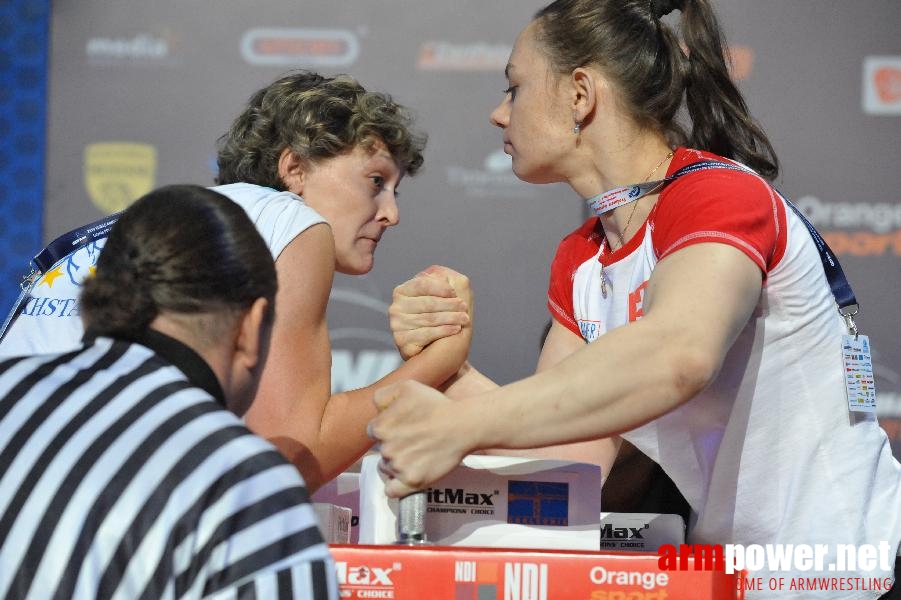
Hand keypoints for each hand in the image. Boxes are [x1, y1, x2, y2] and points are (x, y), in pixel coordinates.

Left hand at [368, 380, 471, 496]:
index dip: (388, 429)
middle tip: (413, 440)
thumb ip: (382, 395)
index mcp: (380, 427)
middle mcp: (386, 448)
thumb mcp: (406, 387)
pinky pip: (392, 490)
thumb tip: (377, 410)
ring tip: (417, 454)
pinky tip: (406, 476)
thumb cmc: (436, 405)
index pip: (374, 432)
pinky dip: (396, 486)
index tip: (402, 428)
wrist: (462, 425)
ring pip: (387, 469)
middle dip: (394, 446)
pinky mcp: (412, 481)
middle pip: (381, 451)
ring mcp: (399, 467)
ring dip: (397, 464)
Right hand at [389, 265, 471, 359]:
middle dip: (449, 304)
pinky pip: (425, 334)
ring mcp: (397, 325)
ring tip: (465, 319)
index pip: (422, 284)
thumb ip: (445, 281)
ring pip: (428, 318)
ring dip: (450, 318)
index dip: (441, 287)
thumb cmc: (443, 319)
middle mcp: (396, 307)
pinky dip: (443, 331)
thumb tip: (444, 275)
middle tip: (464, 307)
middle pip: (427, 303)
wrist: (440, 351)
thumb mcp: (444, 296)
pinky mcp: (401, 341)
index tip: (455, 293)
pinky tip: (455, 329)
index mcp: (403, 291)